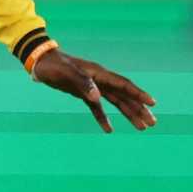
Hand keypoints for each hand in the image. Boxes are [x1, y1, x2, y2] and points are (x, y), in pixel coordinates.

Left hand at [31, 48, 156, 132]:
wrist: (40, 61)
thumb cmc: (53, 66)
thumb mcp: (66, 73)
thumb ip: (82, 83)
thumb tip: (97, 97)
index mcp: (99, 74)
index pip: (123, 85)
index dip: (138, 94)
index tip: (153, 103)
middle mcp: (99, 80)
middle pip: (124, 96)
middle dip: (138, 109)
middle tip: (152, 123)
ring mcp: (92, 87)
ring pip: (115, 102)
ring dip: (128, 114)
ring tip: (141, 127)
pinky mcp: (83, 93)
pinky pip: (97, 108)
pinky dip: (103, 118)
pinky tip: (109, 130)